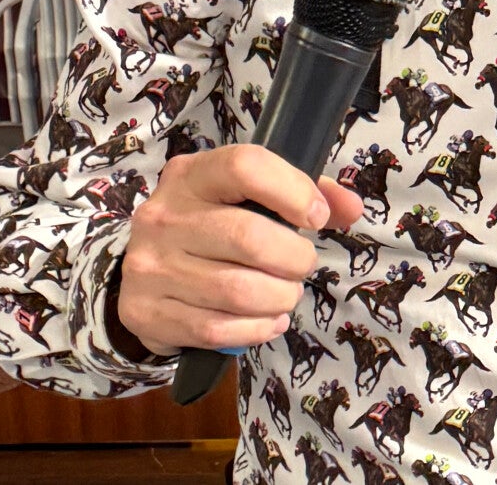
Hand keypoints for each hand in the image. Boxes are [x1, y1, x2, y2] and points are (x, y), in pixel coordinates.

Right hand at [115, 144, 363, 356]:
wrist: (145, 273)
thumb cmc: (212, 226)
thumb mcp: (247, 197)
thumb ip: (305, 193)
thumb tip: (351, 208)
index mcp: (192, 174)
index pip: (246, 166)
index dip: (293, 191)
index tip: (316, 217)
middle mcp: (163, 215)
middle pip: (248, 237)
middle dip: (294, 259)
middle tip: (302, 265)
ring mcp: (150, 266)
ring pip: (236, 290)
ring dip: (279, 298)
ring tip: (286, 295)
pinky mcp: (146, 313)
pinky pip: (217, 330)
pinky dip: (256, 329)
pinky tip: (267, 321)